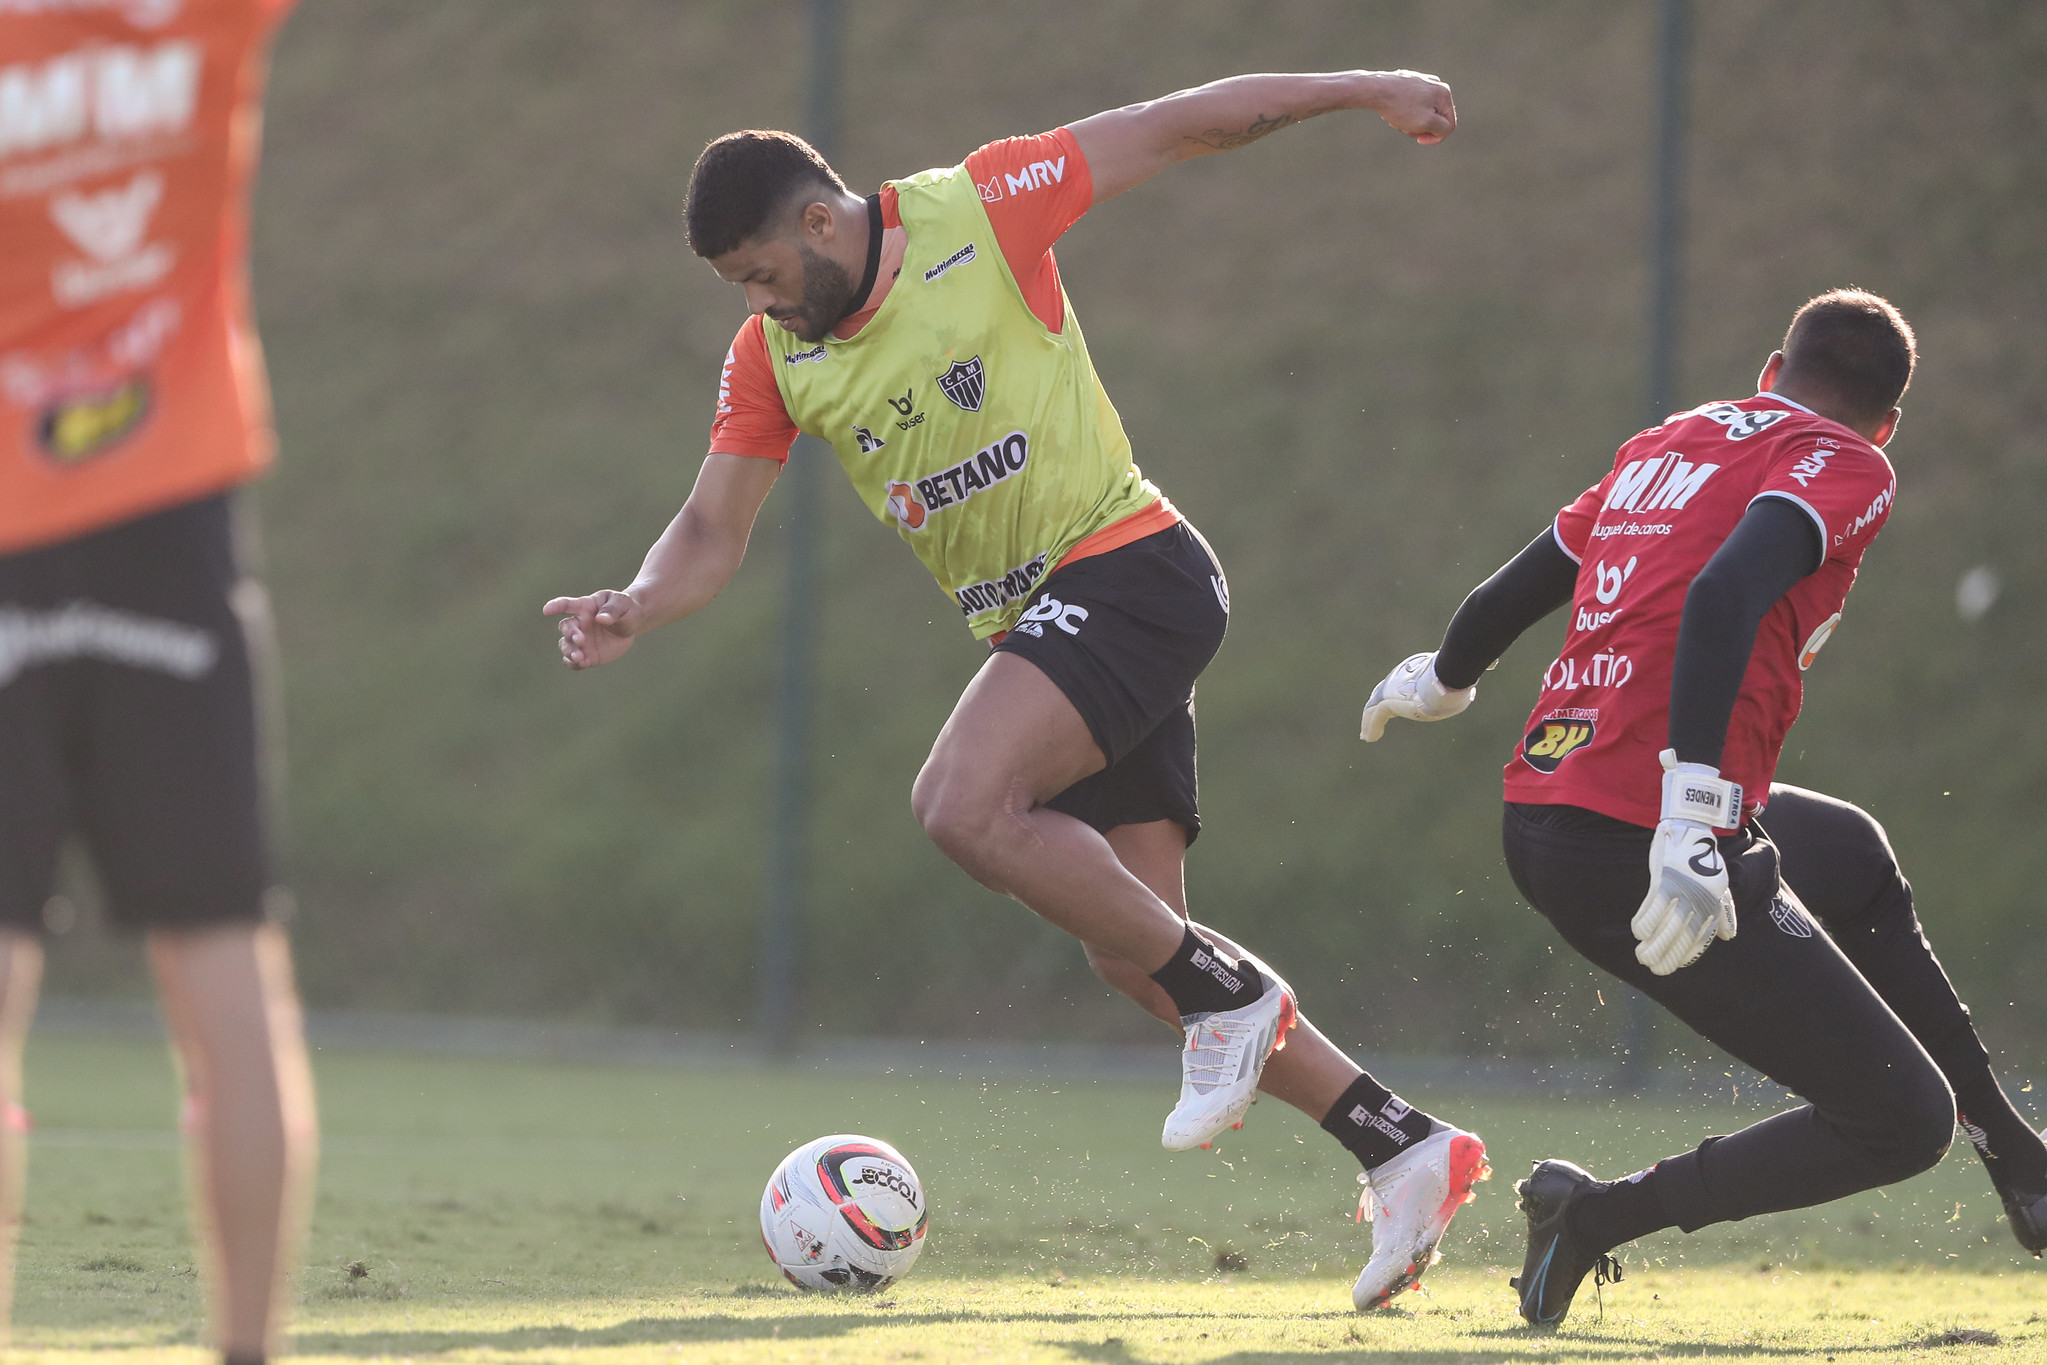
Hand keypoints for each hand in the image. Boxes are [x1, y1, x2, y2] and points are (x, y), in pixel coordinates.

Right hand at [544, 589, 641, 669]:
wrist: (632, 623)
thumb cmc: (625, 608)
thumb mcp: (623, 604)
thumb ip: (612, 610)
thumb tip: (601, 619)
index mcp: (585, 606)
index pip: (567, 605)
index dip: (555, 606)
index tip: (546, 610)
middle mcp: (579, 624)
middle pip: (566, 628)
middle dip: (570, 634)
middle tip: (580, 640)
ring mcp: (581, 640)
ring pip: (566, 646)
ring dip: (570, 652)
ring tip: (579, 657)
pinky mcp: (587, 654)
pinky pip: (574, 661)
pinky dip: (574, 663)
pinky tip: (582, 664)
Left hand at [1361, 651, 1475, 740]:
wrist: (1448, 675)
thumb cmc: (1458, 673)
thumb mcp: (1466, 673)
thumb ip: (1475, 668)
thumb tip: (1495, 663)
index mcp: (1415, 672)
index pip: (1402, 685)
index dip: (1396, 694)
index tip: (1394, 704)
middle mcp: (1400, 679)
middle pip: (1384, 694)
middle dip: (1379, 707)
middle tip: (1376, 719)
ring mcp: (1391, 690)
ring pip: (1376, 709)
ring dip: (1371, 722)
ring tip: (1368, 734)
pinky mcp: (1387, 701)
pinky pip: (1373, 717)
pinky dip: (1370, 727)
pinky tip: (1367, 737)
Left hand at [1362, 70, 1455, 143]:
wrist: (1375, 90)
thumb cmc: (1401, 107)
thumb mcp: (1427, 123)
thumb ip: (1443, 128)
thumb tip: (1445, 127)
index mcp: (1444, 93)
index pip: (1449, 124)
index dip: (1435, 137)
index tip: (1419, 140)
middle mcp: (1436, 84)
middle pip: (1434, 118)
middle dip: (1420, 128)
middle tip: (1404, 128)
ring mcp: (1422, 81)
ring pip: (1421, 112)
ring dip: (1410, 122)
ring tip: (1396, 120)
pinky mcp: (1408, 82)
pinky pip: (1411, 104)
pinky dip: (1403, 112)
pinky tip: (1392, 111)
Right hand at [1632, 819, 1736, 973]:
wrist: (1692, 829)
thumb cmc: (1704, 859)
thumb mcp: (1719, 886)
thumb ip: (1722, 912)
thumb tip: (1728, 937)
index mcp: (1712, 904)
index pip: (1700, 938)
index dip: (1687, 954)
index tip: (1675, 965)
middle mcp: (1699, 901)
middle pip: (1681, 936)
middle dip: (1667, 956)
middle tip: (1654, 967)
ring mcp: (1682, 891)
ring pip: (1666, 926)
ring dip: (1652, 945)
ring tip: (1642, 956)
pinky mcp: (1665, 881)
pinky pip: (1652, 908)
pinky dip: (1644, 922)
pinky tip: (1638, 932)